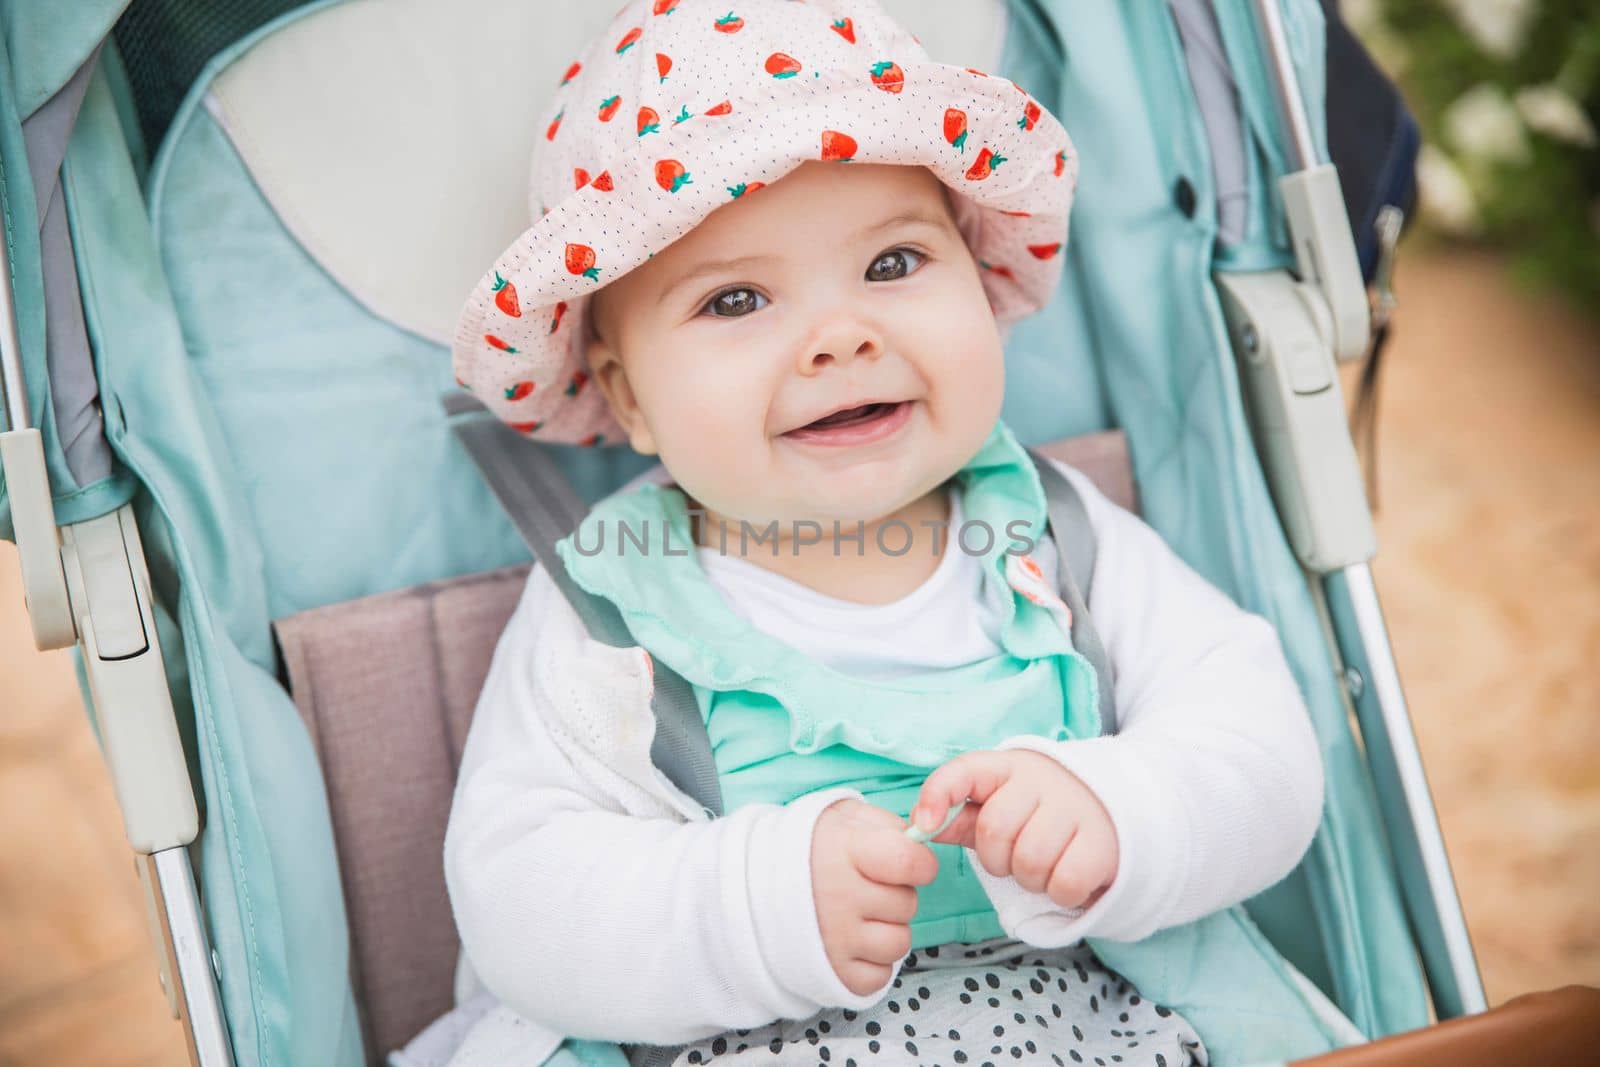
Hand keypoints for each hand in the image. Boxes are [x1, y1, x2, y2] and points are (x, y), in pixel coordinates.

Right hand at [811, 797, 937, 995]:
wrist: (755, 884)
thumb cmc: (810, 847)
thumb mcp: (845, 818)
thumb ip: (888, 825)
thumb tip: (923, 841)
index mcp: (844, 852)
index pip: (910, 862)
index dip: (920, 863)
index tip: (909, 863)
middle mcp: (839, 897)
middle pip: (907, 904)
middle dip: (896, 894)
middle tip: (868, 886)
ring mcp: (835, 939)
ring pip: (899, 943)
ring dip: (888, 929)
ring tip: (862, 915)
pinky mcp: (833, 972)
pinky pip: (881, 975)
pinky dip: (873, 961)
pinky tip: (855, 940)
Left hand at [911, 749, 1118, 911]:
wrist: (1121, 808)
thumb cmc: (1044, 812)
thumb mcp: (1001, 805)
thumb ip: (960, 815)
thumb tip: (917, 827)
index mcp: (1007, 767)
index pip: (964, 770)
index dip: (938, 796)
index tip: (925, 826)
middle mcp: (1042, 780)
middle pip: (995, 831)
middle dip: (997, 858)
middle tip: (1016, 856)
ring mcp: (1076, 809)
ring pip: (1029, 861)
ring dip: (1030, 878)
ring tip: (1045, 865)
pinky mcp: (1104, 843)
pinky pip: (1064, 882)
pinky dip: (1061, 891)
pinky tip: (1068, 875)